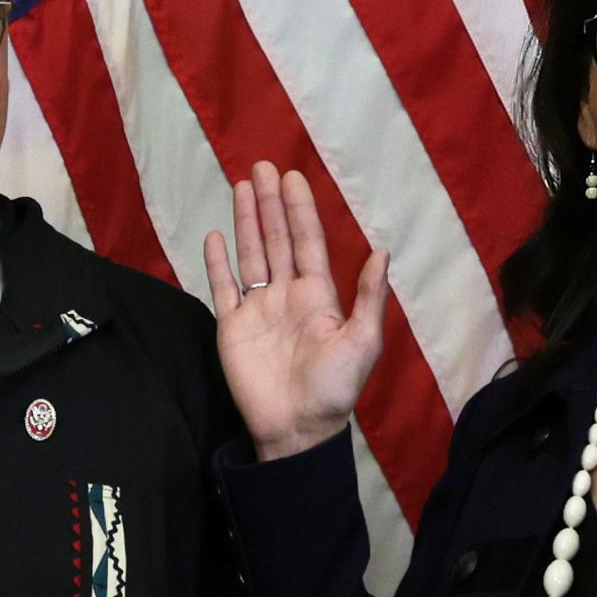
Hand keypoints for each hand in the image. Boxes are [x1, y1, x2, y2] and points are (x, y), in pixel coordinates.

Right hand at [203, 162, 389, 461]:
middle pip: (277, 239)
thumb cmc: (334, 389)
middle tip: (263, 168)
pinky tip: (214, 236)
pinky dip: (218, 262)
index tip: (293, 178)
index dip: (300, 210)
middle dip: (270, 204)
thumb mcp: (362, 343)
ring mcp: (257, 309)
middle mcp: (286, 295)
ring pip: (250, 255)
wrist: (296, 429)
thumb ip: (368, 297)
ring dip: (245, 222)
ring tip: (241, 185)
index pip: (307, 242)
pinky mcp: (232, 327)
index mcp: (318, 296)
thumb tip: (381, 251)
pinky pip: (223, 287)